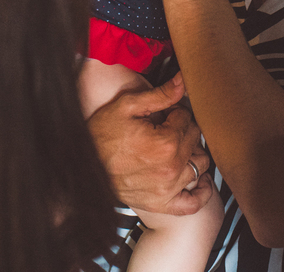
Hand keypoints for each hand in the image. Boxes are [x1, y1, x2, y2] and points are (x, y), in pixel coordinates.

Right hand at [89, 75, 213, 214]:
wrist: (82, 165)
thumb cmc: (101, 134)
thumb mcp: (127, 106)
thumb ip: (160, 94)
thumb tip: (184, 79)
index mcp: (165, 143)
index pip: (187, 119)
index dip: (176, 112)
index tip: (164, 114)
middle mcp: (171, 168)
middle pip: (195, 140)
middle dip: (184, 129)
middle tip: (166, 128)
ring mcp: (168, 189)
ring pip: (200, 165)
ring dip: (192, 153)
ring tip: (176, 147)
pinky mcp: (162, 204)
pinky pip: (193, 203)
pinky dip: (201, 192)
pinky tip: (198, 179)